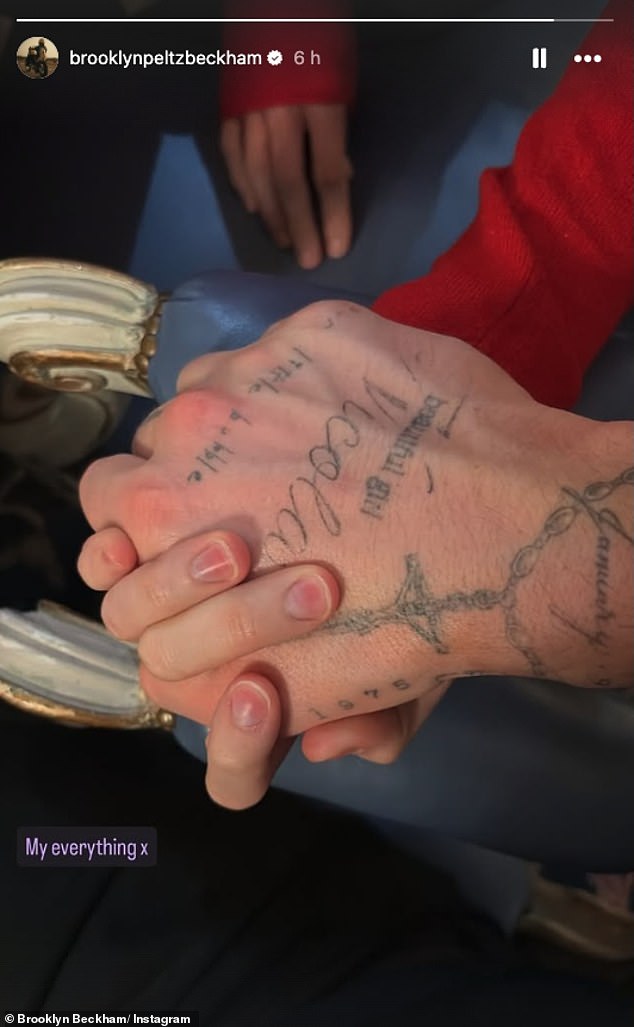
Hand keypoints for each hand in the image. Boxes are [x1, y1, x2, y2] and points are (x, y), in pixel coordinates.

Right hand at [79, 302, 632, 736]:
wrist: (512, 534)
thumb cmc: (409, 620)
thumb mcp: (322, 691)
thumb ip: (270, 707)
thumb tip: (282, 718)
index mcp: (163, 519)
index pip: (105, 508)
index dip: (135, 527)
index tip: (172, 531)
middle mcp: (186, 437)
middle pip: (139, 449)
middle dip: (168, 476)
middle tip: (229, 499)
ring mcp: (252, 373)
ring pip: (204, 392)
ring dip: (229, 423)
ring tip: (292, 456)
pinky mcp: (316, 331)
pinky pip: (275, 353)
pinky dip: (294, 381)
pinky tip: (345, 415)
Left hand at [79, 524, 448, 806]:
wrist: (408, 522)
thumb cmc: (406, 604)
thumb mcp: (413, 670)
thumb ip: (383, 719)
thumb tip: (321, 746)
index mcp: (268, 713)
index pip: (235, 771)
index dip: (239, 747)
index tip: (263, 694)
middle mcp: (210, 665)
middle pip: (175, 678)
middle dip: (229, 634)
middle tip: (299, 594)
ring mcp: (175, 607)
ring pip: (130, 621)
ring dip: (166, 589)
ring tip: (230, 552)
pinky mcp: (158, 538)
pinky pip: (109, 562)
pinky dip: (113, 553)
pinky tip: (136, 534)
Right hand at [220, 104, 352, 267]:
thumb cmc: (325, 45)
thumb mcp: (344, 88)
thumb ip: (337, 133)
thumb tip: (338, 178)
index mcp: (319, 103)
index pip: (327, 171)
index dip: (333, 213)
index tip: (337, 248)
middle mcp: (280, 109)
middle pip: (288, 179)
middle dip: (299, 224)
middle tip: (308, 260)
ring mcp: (249, 109)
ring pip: (256, 172)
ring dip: (271, 213)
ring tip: (284, 242)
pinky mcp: (228, 107)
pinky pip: (231, 153)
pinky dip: (241, 183)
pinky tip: (253, 209)